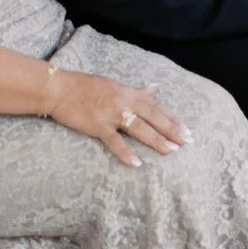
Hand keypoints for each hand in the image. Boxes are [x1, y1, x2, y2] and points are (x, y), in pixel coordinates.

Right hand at [45, 70, 185, 166]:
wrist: (60, 88)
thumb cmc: (86, 86)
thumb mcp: (115, 85)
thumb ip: (137, 90)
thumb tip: (155, 88)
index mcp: (129, 92)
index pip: (156, 107)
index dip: (172, 119)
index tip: (187, 130)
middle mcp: (124, 101)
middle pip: (153, 117)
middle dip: (172, 130)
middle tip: (187, 141)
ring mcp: (111, 113)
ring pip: (139, 128)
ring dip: (156, 140)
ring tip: (171, 151)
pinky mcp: (98, 125)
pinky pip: (114, 141)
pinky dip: (126, 153)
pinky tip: (137, 164)